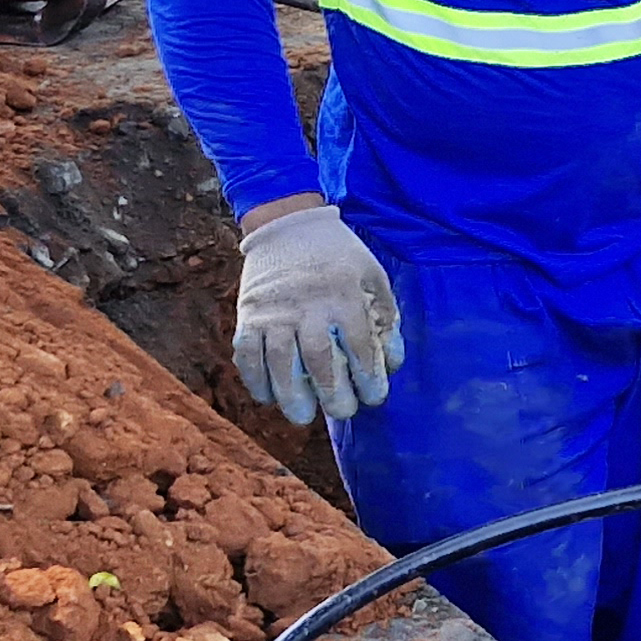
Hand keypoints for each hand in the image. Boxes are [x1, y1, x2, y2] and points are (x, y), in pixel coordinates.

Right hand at [230, 203, 401, 428]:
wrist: (287, 224)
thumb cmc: (338, 255)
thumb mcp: (373, 275)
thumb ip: (386, 318)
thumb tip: (393, 364)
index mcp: (343, 294)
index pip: (359, 344)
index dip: (368, 376)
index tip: (375, 397)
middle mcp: (307, 304)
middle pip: (318, 358)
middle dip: (331, 392)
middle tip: (342, 412)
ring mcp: (273, 310)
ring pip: (279, 360)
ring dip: (290, 394)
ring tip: (303, 416)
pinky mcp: (248, 314)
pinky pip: (246, 353)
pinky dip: (254, 379)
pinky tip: (268, 397)